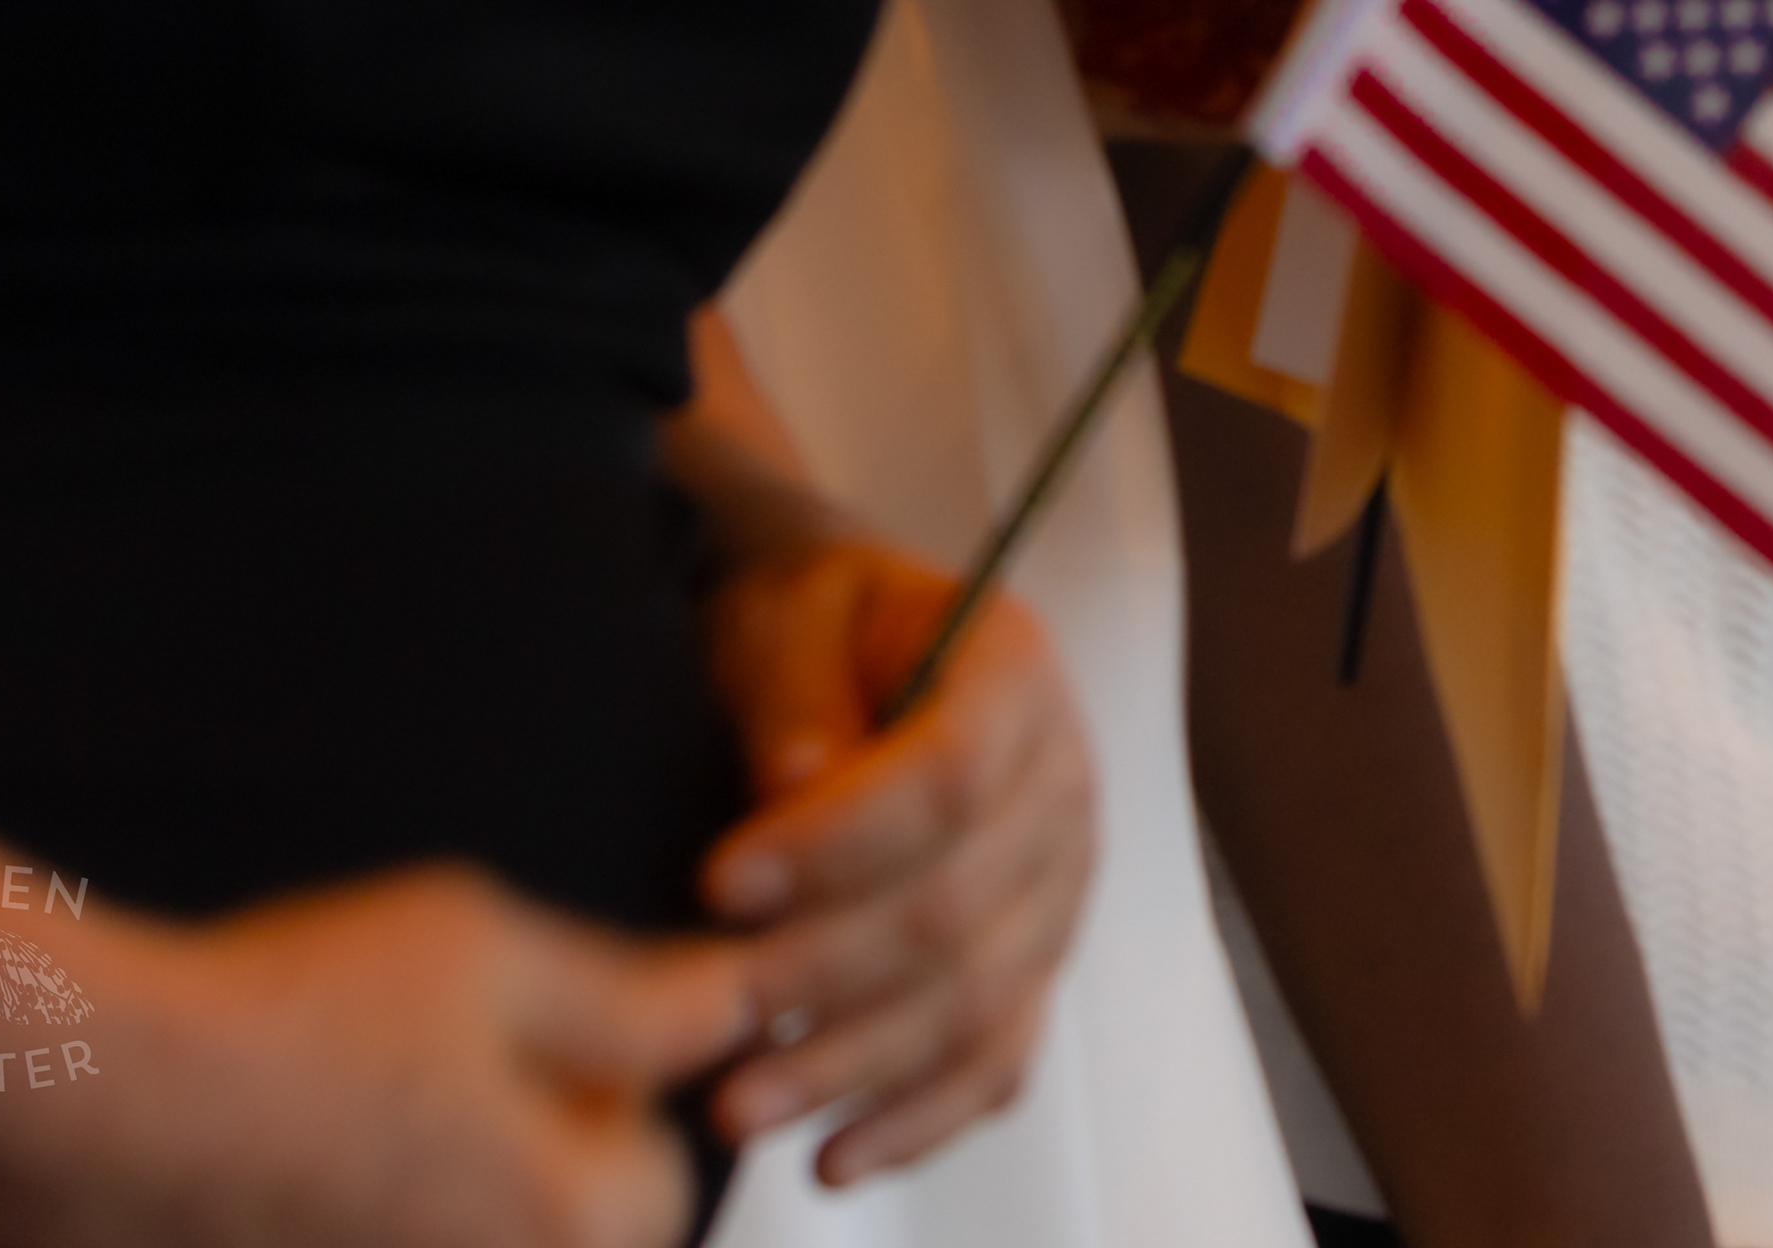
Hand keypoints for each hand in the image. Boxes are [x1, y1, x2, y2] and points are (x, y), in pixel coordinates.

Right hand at [0, 866, 752, 1247]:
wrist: (81, 1104)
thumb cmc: (279, 1014)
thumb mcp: (488, 954)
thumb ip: (631, 996)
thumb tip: (738, 1008)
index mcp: (565, 1213)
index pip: (663, 1175)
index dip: (611, 1091)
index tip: (540, 1042)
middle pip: (577, 1226)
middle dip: (542, 1156)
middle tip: (440, 1078)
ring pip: (482, 1235)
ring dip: (459, 1189)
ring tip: (367, 1117)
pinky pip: (393, 1240)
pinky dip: (378, 1210)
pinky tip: (318, 1156)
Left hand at [696, 540, 1098, 1183]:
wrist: (857, 649)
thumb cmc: (821, 627)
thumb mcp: (792, 615)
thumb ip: (795, 689)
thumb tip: (797, 783)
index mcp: (1015, 676)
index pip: (952, 776)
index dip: (839, 842)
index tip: (721, 882)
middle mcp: (1060, 784)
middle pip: (960, 906)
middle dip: (824, 974)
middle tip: (712, 1014)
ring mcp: (1059, 883)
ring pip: (976, 1001)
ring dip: (856, 1067)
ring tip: (741, 1104)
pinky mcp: (1033, 959)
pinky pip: (1000, 1058)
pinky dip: (921, 1120)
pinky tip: (835, 1156)